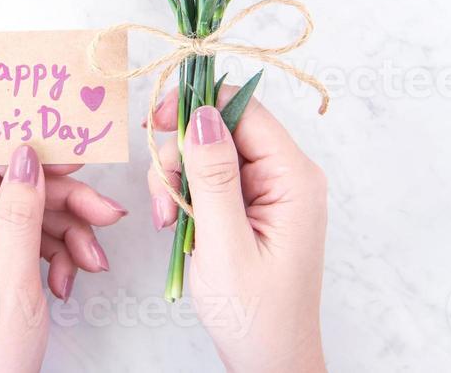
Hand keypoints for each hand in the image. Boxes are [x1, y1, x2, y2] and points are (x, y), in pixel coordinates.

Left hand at [0, 145, 126, 372]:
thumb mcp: (11, 285)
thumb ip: (19, 216)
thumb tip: (25, 158)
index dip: (28, 158)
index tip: (72, 156)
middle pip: (15, 188)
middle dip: (64, 203)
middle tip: (105, 211)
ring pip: (32, 212)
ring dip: (71, 233)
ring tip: (93, 262)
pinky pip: (36, 238)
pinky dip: (62, 255)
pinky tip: (71, 280)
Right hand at [148, 89, 328, 372]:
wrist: (270, 363)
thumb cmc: (256, 315)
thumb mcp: (225, 245)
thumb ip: (213, 176)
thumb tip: (202, 114)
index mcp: (293, 177)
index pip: (243, 109)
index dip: (197, 105)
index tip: (157, 120)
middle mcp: (286, 175)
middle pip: (221, 129)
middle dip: (182, 156)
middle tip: (163, 199)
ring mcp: (269, 190)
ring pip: (209, 153)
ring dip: (179, 180)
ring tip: (168, 221)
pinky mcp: (252, 206)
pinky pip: (211, 179)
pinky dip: (187, 196)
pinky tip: (177, 224)